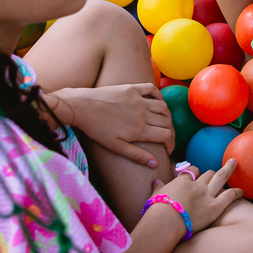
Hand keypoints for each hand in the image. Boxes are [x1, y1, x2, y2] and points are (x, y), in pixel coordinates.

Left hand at [48, 84, 173, 167]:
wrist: (81, 107)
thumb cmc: (96, 129)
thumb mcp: (115, 147)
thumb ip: (136, 155)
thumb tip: (155, 163)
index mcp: (140, 130)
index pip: (166, 135)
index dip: (171, 143)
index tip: (168, 148)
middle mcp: (143, 113)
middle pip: (167, 121)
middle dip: (170, 131)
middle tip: (166, 137)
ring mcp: (138, 99)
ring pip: (163, 106)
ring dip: (166, 115)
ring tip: (162, 122)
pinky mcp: (132, 88)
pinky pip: (152, 89)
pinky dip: (158, 95)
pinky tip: (156, 101)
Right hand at [150, 159, 241, 234]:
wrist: (165, 221)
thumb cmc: (157, 210)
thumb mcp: (155, 196)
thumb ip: (158, 188)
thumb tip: (156, 182)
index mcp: (182, 182)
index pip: (192, 173)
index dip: (195, 173)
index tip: (196, 176)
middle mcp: (197, 186)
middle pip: (208, 174)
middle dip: (214, 172)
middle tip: (222, 167)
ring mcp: (207, 195)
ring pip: (220, 178)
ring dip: (228, 170)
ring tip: (234, 164)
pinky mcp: (214, 208)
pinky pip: (228, 196)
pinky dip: (236, 192)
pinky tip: (241, 191)